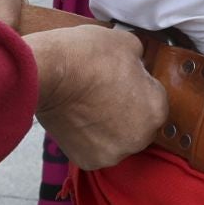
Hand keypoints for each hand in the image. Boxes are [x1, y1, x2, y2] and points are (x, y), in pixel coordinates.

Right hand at [25, 27, 167, 169]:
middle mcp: (140, 138)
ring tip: (88, 106)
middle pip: (139, 124)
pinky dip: (87, 138)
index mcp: (155, 110)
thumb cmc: (88, 56)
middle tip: (104, 93)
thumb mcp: (128, 43)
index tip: (123, 80)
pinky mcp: (88, 160)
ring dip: (108, 127)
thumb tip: (137, 64)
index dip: (139, 87)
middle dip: (127, 111)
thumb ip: (140, 60)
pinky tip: (78, 119)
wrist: (48, 73)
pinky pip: (94, 149)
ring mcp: (114, 153)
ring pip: (117, 139)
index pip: (155, 99)